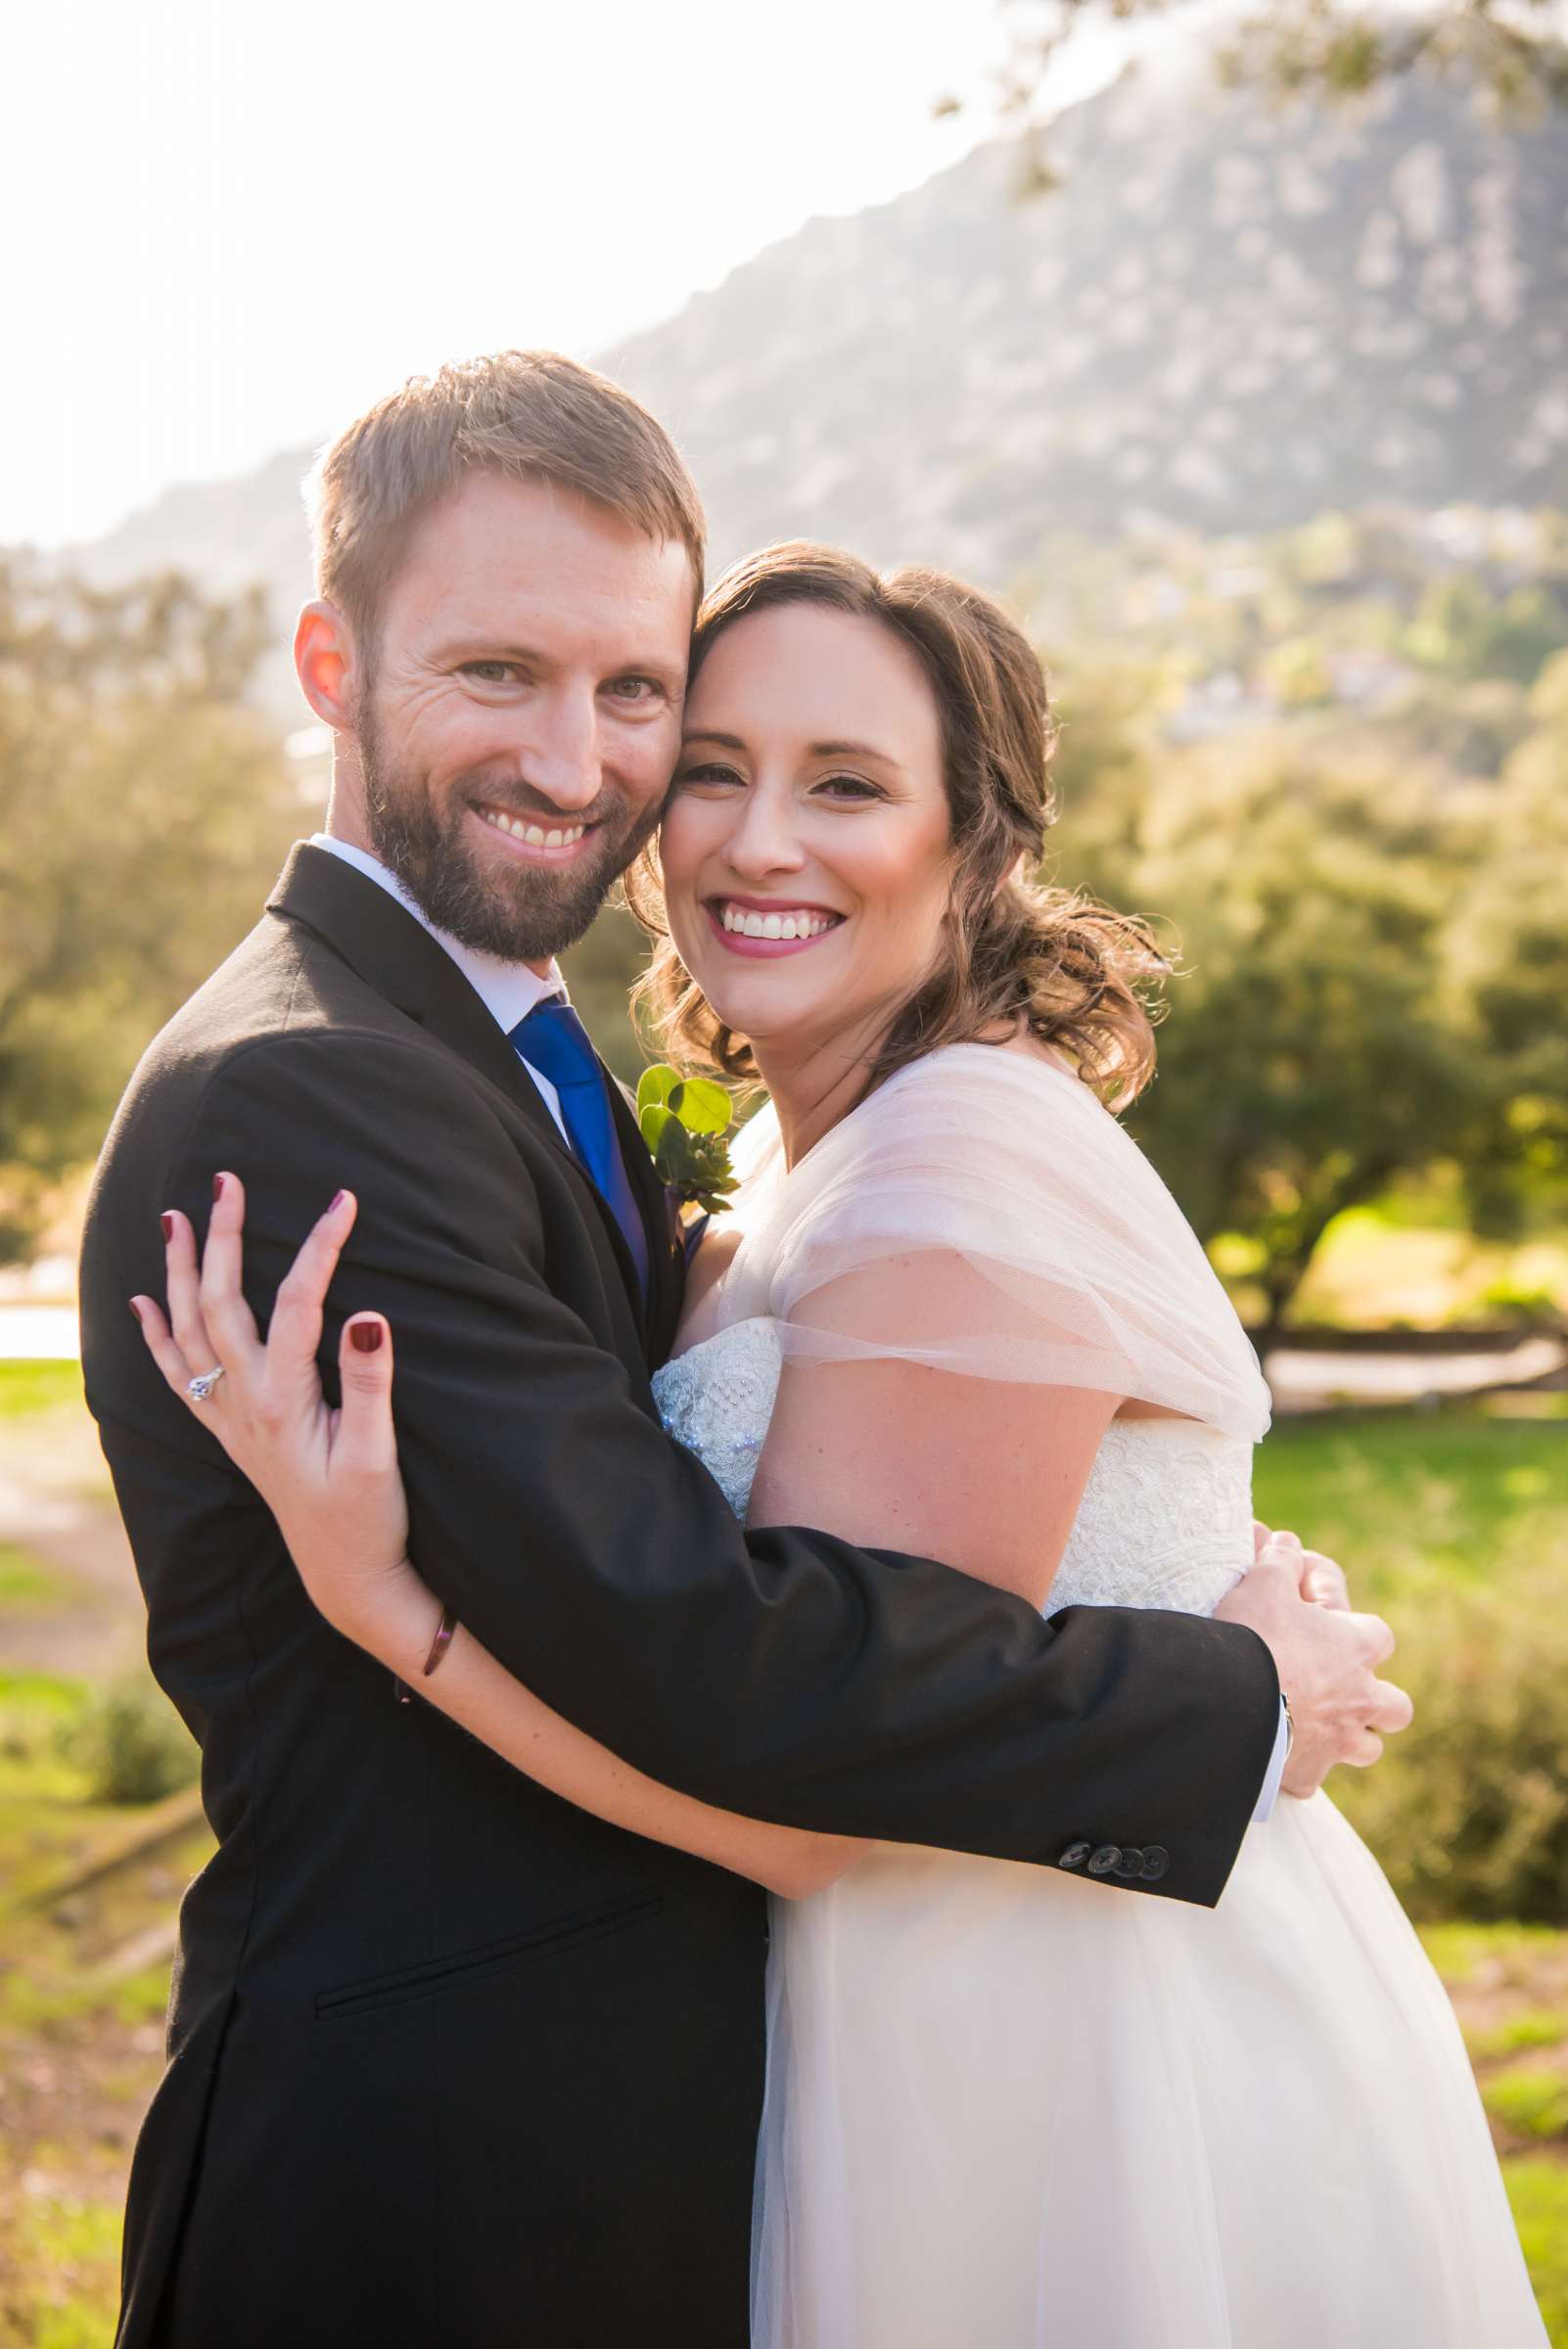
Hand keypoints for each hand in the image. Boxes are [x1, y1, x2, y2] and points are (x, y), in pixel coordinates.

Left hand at [131, 1175, 415, 1644]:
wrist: (346, 1578)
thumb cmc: (368, 1519)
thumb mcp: (378, 1454)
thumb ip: (371, 1382)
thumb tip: (366, 1312)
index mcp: (282, 1402)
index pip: (297, 1304)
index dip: (321, 1247)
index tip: (345, 1199)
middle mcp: (244, 1405)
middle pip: (221, 1304)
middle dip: (223, 1238)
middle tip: (225, 1180)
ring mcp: (232, 1420)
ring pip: (189, 1332)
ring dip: (179, 1273)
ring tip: (173, 1220)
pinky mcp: (233, 1434)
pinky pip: (179, 1377)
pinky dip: (157, 1338)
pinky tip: (144, 1305)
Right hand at [1216, 1534, 1412, 1796]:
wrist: (1229, 1702)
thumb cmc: (1253, 1635)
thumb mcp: (1263, 1581)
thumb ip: (1280, 1561)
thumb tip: (1286, 1542)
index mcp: (1356, 1649)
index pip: (1380, 1637)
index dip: (1358, 1630)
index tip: (1328, 1623)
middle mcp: (1360, 1699)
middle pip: (1396, 1707)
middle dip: (1378, 1701)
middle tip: (1347, 1691)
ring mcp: (1338, 1742)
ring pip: (1368, 1749)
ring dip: (1352, 1739)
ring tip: (1323, 1728)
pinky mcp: (1306, 1773)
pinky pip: (1312, 1779)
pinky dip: (1300, 1769)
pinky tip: (1280, 1760)